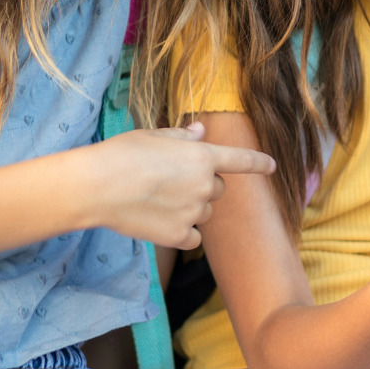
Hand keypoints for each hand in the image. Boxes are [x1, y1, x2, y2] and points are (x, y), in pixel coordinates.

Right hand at [79, 123, 275, 249]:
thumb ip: (183, 136)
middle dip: (203, 186)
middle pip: (218, 189)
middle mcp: (204, 185)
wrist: (98, 186)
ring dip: (191, 208)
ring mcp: (194, 212)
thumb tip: (200, 131)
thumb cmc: (122, 154)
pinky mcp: (179, 236)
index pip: (240, 160)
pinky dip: (184, 233)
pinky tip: (161, 223)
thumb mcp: (154, 136)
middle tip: (172, 182)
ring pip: (205, 213)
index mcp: (202, 156)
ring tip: (158, 201)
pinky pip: (193, 237)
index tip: (271, 165)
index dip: (258, 162)